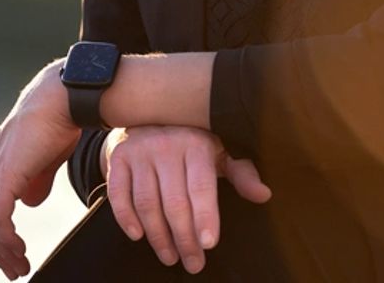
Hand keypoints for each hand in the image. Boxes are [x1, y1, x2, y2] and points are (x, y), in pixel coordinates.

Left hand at [0, 61, 79, 279]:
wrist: (62, 100)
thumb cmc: (58, 122)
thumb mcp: (44, 158)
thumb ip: (35, 180)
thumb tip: (29, 203)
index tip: (0, 252)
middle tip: (12, 269)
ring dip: (2, 251)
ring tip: (19, 266)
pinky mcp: (5, 176)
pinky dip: (6, 239)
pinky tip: (20, 249)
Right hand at [102, 125, 271, 274]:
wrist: (149, 120)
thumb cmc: (190, 145)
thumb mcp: (218, 154)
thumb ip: (241, 173)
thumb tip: (264, 194)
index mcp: (196, 144)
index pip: (201, 185)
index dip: (205, 216)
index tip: (208, 243)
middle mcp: (167, 145)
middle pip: (174, 202)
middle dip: (185, 239)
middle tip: (193, 264)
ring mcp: (140, 151)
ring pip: (148, 203)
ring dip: (158, 237)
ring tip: (170, 257)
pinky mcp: (119, 159)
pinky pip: (120, 194)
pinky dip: (126, 218)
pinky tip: (138, 236)